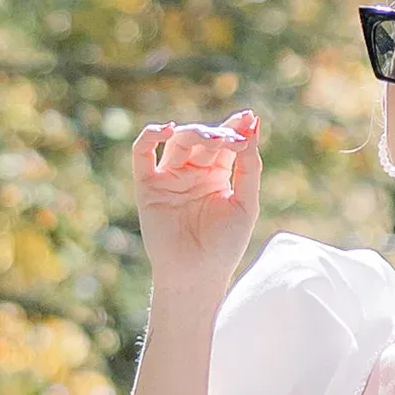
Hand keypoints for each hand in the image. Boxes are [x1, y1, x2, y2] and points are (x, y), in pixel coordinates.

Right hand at [131, 109, 260, 296]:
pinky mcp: (147, 186)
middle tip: (232, 139)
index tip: (249, 119)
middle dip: (218, 134)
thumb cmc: (224, 246)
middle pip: (202, 139)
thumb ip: (249, 167)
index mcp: (217, 176)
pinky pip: (142, 153)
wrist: (197, 275)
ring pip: (177, 141)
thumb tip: (252, 126)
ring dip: (195, 133)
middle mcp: (192, 173)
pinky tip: (167, 130)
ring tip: (213, 139)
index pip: (225, 142)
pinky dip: (150, 136)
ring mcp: (169, 178)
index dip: (236, 127)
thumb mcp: (246, 203)